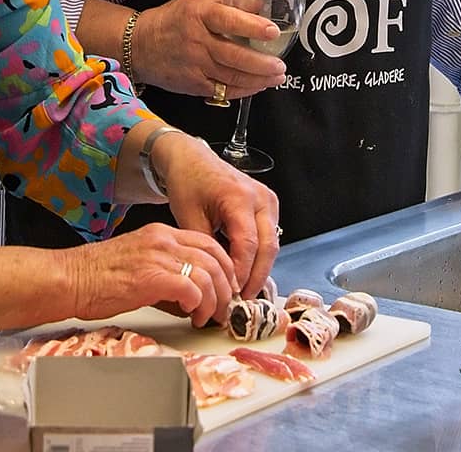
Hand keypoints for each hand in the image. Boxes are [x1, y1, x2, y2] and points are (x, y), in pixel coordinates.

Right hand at [63, 222, 236, 327]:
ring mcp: (158, 257)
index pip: (208, 243)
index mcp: (161, 234)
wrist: (70, 279)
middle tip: (224, 307)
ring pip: (208, 274)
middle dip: (225, 286)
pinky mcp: (152, 277)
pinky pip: (192, 288)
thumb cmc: (97, 278)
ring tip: (207, 317)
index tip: (226, 286)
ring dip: (214, 300)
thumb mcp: (139, 265)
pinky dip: (199, 304)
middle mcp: (163, 241)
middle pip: (215, 257)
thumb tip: (189, 298)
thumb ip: (166, 274)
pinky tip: (192, 315)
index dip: (224, 266)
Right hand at [133, 0, 287, 98]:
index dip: (253, 27)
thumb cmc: (173, 19)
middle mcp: (196, 41)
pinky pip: (222, 91)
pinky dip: (243, 91)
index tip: (273, 31)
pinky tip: (257, 86)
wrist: (140, 44)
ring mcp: (195, 66)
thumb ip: (231, 0)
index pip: (229, 20)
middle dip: (262, 63)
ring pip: (231, 77)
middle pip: (234, 55)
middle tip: (280, 65)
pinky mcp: (193, 85)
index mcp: (199, 15)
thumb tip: (261, 5)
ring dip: (258, 80)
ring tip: (276, 77)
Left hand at [157, 132, 279, 297]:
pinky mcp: (268, 206)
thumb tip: (215, 279)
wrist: (193, 160)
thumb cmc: (188, 183)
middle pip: (268, 247)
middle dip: (256, 277)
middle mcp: (260, 198)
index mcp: (238, 197)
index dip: (241, 271)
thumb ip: (205, 248)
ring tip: (244, 291)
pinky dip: (259, 256)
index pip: (247, 243)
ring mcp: (268, 200)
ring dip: (260, 269)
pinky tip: (246, 272)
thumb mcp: (188, 217)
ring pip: (272, 244)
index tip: (231, 292)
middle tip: (243, 300)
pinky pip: (269, 236)